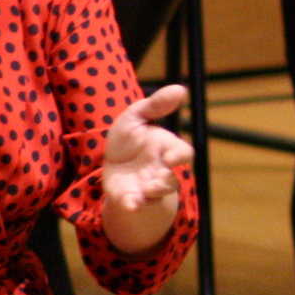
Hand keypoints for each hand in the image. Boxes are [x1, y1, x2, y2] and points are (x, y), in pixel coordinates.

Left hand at [99, 85, 192, 252]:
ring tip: (146, 189)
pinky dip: (134, 205)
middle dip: (166, 181)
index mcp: (166, 149)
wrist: (111, 162)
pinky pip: (137, 205)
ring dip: (154, 192)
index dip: (179, 157)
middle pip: (173, 179)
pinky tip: (130, 203)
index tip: (169, 158)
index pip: (183, 154)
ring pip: (158, 194)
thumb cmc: (129, 138)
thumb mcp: (135, 117)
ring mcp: (148, 187)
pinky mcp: (132, 199)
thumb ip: (156, 105)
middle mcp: (161, 170)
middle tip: (156, 180)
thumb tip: (181, 89)